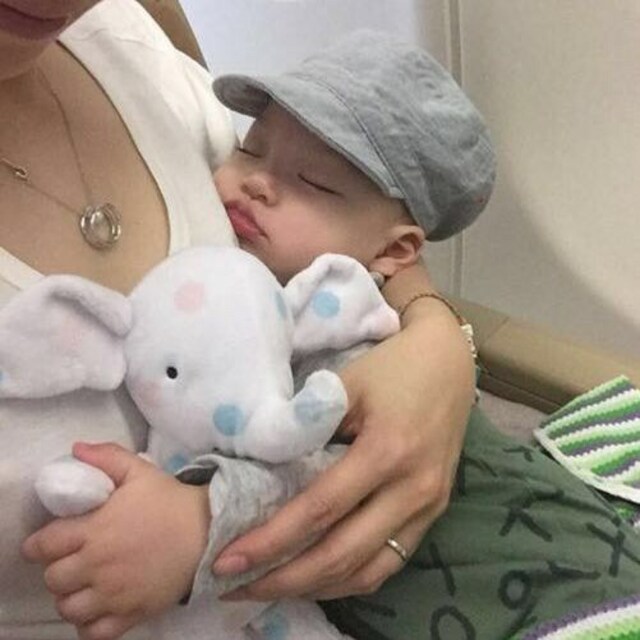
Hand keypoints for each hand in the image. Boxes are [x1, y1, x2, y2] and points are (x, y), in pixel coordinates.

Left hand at [22, 443, 209, 639]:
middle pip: (53, 579)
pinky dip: (89, 625)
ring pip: (69, 609)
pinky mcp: (132, 613)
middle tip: (72, 559)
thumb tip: (75, 449)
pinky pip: (94, 633)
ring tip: (84, 585)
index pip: (43, 546)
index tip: (47, 543)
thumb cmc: (170, 500)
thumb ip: (106, 457)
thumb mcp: (139, 471)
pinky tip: (98, 608)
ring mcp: (114, 594)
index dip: (39, 545)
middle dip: (58, 569)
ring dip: (71, 597)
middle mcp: (98, 565)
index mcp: (95, 530)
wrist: (208, 530)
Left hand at [212, 298, 474, 600]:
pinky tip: (316, 578)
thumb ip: (308, 425)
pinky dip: (349, 578)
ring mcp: (429, 507)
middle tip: (236, 588)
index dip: (271, 540)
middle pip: (342, 554)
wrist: (449, 361)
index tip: (226, 560)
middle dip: (284, 580)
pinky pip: (389, 562)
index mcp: (388, 451)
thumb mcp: (346, 383)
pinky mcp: (434, 513)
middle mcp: (413, 490)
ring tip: (269, 588)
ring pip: (368, 572)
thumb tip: (262, 471)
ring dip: (315, 588)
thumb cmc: (392, 366)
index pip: (319, 510)